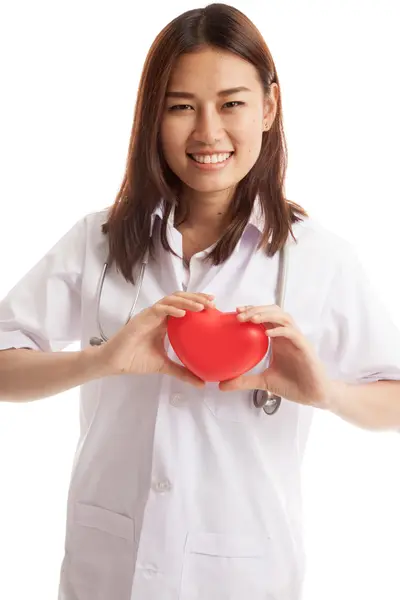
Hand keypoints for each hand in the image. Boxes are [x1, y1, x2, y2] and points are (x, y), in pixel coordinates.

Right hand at [95, 291, 214, 386]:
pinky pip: (158, 309)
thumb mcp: (164, 366)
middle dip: (197, 298)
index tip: (214, 306)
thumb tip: (201, 383)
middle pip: (180, 298)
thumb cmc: (135, 360)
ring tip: (201, 306)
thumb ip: (182, 371)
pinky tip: (182, 313)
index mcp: (164, 322)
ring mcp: (150, 315)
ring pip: (171, 300)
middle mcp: (158, 315)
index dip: (198, 302)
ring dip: (187, 301)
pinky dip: (171, 309)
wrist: (114, 363)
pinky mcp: (142, 318)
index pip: (184, 306)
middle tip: (212, 303)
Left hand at [218, 304, 331, 407]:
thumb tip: (222, 385)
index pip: (265, 317)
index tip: (236, 312)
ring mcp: (297, 340)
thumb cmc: (293, 385)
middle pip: (273, 311)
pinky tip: (267, 333)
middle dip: (256, 309)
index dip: (252, 311)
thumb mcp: (263, 381)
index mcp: (278, 339)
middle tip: (239, 314)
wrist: (313, 396)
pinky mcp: (305, 348)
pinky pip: (292, 333)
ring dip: (267, 315)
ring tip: (251, 319)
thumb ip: (244, 380)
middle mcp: (287, 336)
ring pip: (284, 317)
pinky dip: (279, 330)